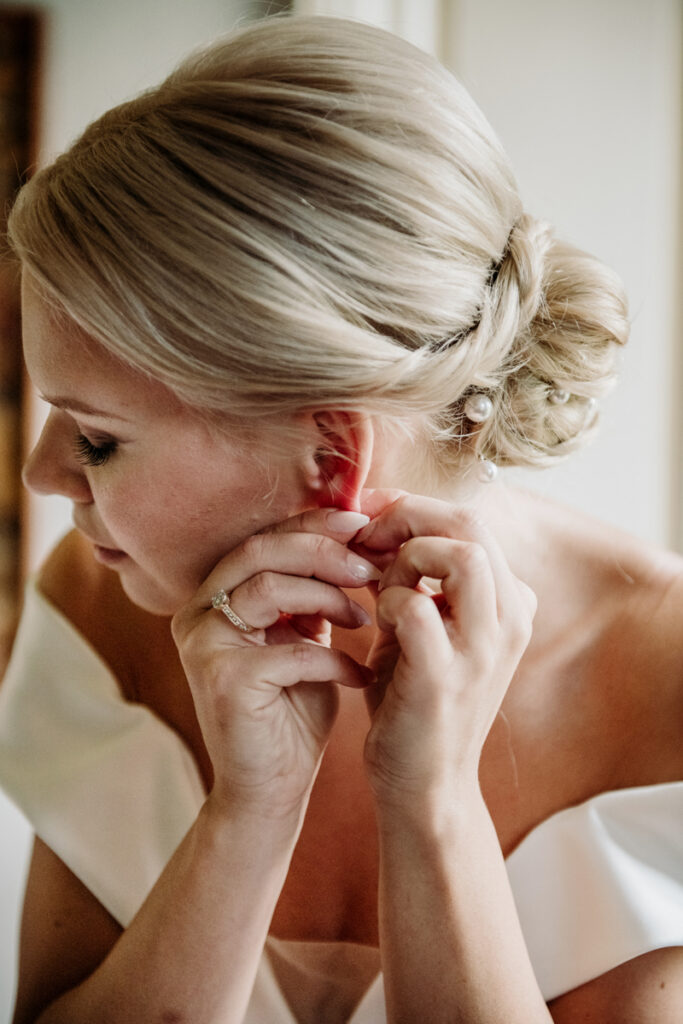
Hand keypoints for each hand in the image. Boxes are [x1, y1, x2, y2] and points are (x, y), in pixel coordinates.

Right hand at [171, 508, 377, 821]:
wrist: (271, 790)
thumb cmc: (291, 711)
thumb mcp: (304, 639)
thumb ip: (312, 596)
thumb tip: (354, 540)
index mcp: (214, 596)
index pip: (264, 538)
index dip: (314, 524)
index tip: (364, 524)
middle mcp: (197, 613)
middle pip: (261, 550)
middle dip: (324, 550)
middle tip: (371, 564)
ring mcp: (203, 644)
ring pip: (270, 589)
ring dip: (330, 597)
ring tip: (365, 617)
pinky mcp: (222, 679)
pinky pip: (290, 650)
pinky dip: (335, 658)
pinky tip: (361, 674)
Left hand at [353, 493, 535, 808]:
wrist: (423, 785)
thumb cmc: (414, 701)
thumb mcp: (420, 628)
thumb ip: (411, 577)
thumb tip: (379, 522)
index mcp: (510, 604)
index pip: (471, 521)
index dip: (414, 506)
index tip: (370, 511)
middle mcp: (511, 620)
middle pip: (471, 525)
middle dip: (407, 516)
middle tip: (365, 532)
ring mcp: (484, 649)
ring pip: (462, 555)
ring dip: (406, 555)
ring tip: (378, 583)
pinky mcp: (446, 677)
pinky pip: (417, 607)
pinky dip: (389, 600)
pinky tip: (375, 621)